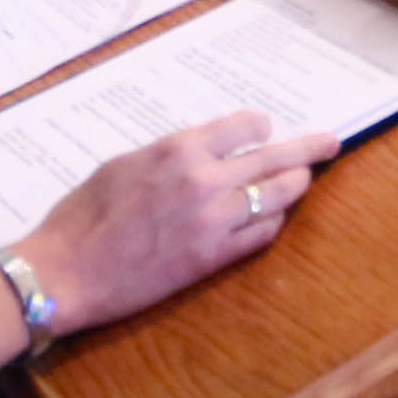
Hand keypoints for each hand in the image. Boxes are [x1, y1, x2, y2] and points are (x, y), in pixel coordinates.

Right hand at [14, 109, 336, 334]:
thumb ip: (168, 156)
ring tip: (305, 180)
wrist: (67, 271)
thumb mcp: (122, 165)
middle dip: (309, 148)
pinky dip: (272, 222)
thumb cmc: (82, 216)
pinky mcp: (213, 258)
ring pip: (277, 196)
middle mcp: (203, 180)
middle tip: (331, 142)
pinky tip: (274, 217)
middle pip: (274, 158)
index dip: (260, 127)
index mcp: (177, 151)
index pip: (243, 126)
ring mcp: (213, 221)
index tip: (265, 129)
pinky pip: (261, 234)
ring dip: (295, 186)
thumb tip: (198, 152)